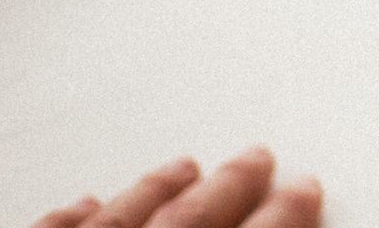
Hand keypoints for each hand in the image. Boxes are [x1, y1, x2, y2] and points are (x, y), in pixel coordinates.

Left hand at [30, 151, 320, 227]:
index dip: (284, 215)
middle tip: (256, 157)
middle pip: (188, 218)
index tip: (305, 188)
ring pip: (120, 216)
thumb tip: (283, 224)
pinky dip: (73, 216)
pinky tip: (87, 200)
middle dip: (228, 185)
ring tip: (184, 164)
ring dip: (157, 188)